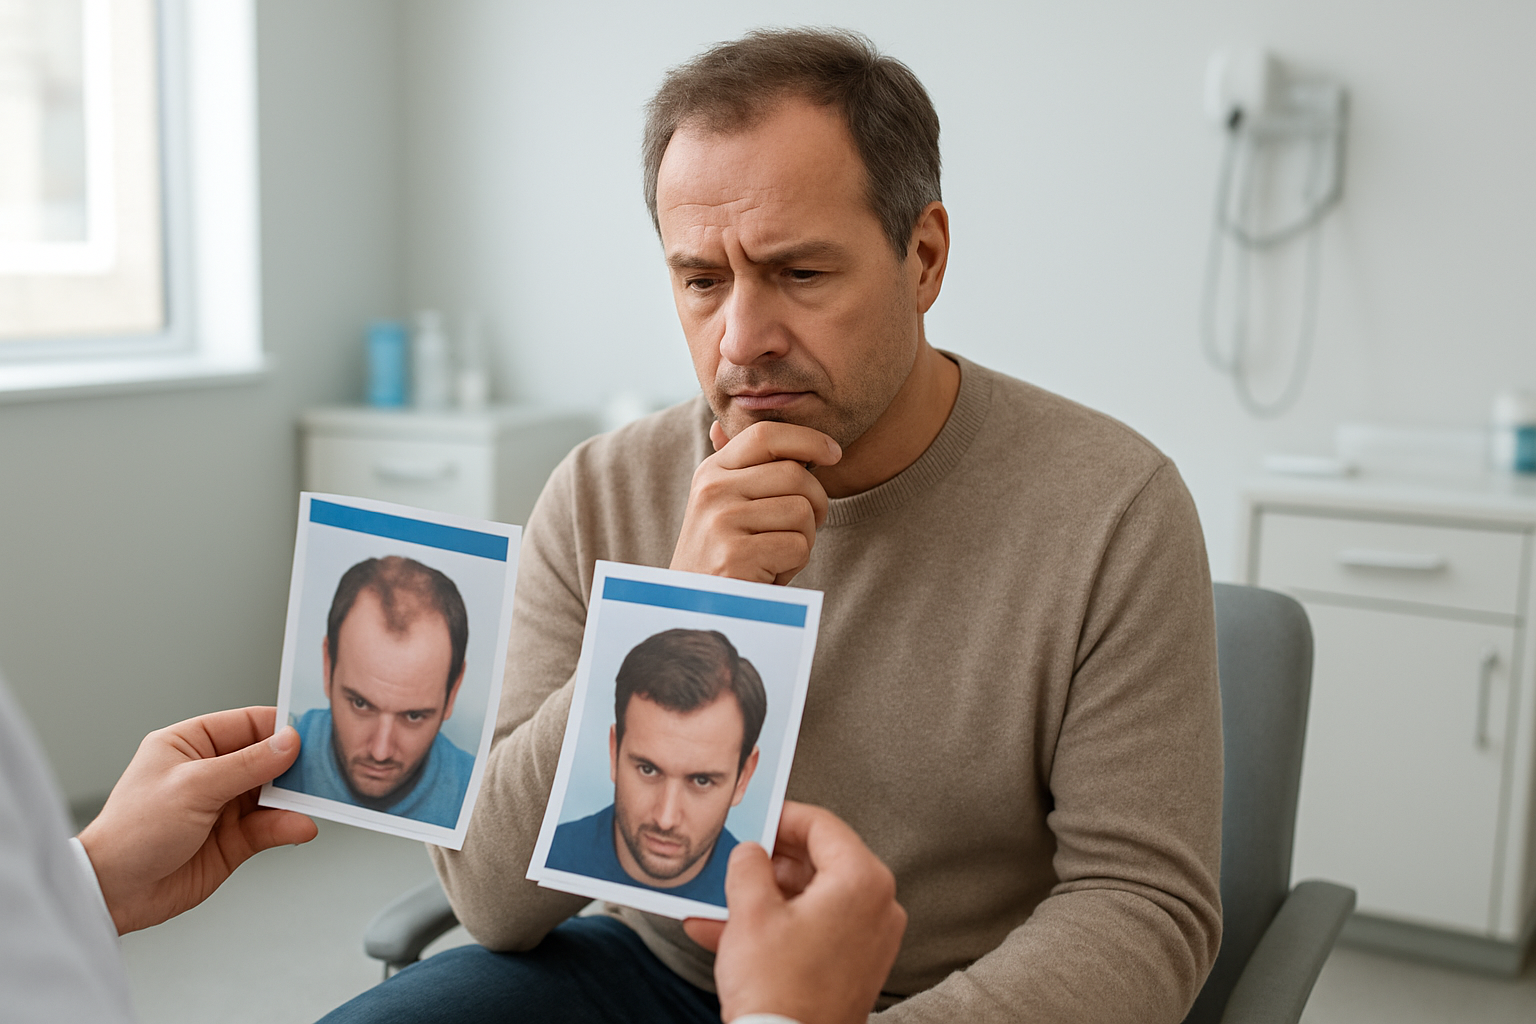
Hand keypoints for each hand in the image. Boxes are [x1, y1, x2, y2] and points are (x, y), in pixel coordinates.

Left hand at [77, 706, 318, 933]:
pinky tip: (299, 828)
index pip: (247, 724)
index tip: (313, 732)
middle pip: (266, 759)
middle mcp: (209, 772)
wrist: (113, 893)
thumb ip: (247, 765)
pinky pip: (269, 827)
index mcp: (190, 745)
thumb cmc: (133, 832)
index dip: (280, 727)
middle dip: (294, 766)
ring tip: (317, 800)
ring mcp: (222, 807)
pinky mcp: (232, 841)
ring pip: (272, 795)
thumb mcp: (194, 787)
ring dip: (294, 799)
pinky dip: (287, 826)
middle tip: (323, 769)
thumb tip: (289, 742)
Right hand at [671, 420, 841, 585]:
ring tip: (774, 555)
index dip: (808, 438)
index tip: (833, 452)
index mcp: (711, 472)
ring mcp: (722, 522)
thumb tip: (719, 426)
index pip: (766, 435)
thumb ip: (734, 469)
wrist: (695, 609)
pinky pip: (798, 546)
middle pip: (796, 475)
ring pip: (802, 511)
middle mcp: (712, 491)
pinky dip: (794, 565)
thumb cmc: (721, 556)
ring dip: (803, 539)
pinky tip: (768, 574)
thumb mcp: (719, 505)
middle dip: (816, 503)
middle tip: (803, 529)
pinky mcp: (736, 556)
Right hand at [684, 802, 905, 1023]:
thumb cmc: (779, 990)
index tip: (755, 819)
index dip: (781, 817)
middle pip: (818, 862)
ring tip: (719, 901)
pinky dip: (776, 928)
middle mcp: (877, 906)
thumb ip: (748, 865)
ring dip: (763, 898)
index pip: (821, 825)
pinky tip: (727, 932)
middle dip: (768, 863)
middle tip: (735, 858)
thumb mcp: (750, 912)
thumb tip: (750, 852)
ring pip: (811, 899)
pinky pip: (814, 930)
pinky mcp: (855, 967)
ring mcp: (870, 940)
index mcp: (861, 880)